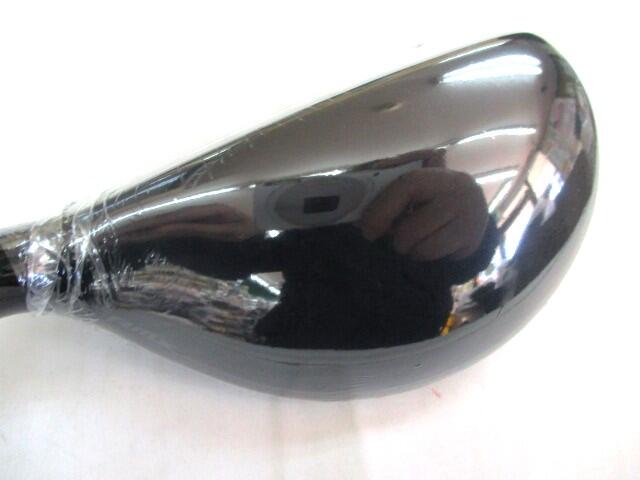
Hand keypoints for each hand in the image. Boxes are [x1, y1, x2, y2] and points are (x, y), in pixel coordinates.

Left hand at [359, 168, 488, 260]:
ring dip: (411, 250)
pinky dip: (426, 257)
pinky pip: (436, 257)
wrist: (473, 207)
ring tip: (414, 242)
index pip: (406, 187)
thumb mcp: (414, 187)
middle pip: (412, 229)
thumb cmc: (430, 197)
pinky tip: (430, 245)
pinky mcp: (472, 240)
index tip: (367, 231)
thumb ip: (390, 192)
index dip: (382, 210)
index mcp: (435, 174)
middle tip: (396, 238)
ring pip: (423, 247)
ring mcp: (468, 217)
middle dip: (397, 239)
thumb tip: (357, 212)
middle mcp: (456, 191)